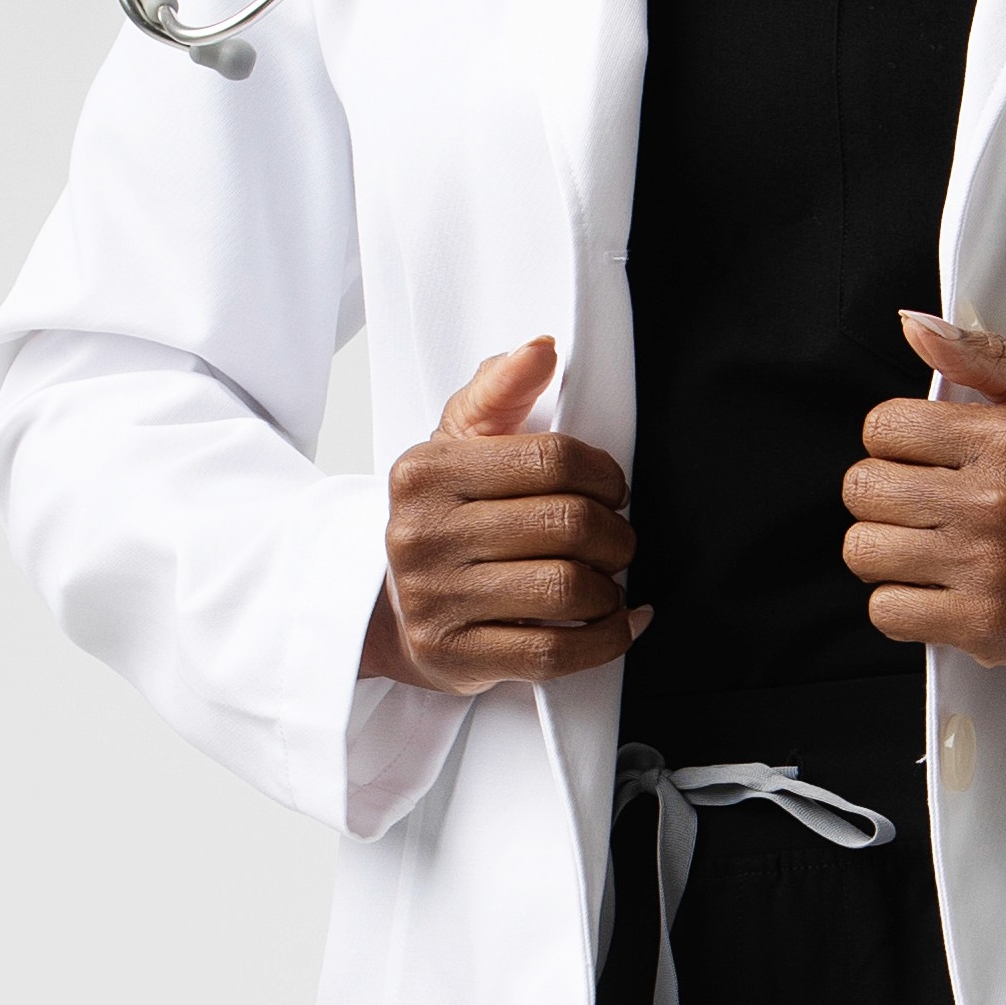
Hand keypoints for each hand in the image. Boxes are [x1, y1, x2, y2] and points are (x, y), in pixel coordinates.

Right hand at [367, 337, 644, 693]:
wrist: (388, 609)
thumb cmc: (442, 520)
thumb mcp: (458, 445)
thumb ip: (500, 390)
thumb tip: (542, 348)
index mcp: (426, 471)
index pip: (550, 459)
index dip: (603, 474)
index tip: (612, 490)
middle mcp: (423, 534)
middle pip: (567, 524)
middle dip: (615, 534)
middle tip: (616, 541)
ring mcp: (436, 600)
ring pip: (567, 589)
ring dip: (609, 589)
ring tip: (606, 583)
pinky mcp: (455, 656)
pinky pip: (555, 653)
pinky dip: (606, 640)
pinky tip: (618, 623)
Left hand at [844, 313, 1005, 677]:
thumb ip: (988, 358)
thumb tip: (914, 326)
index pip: (882, 427)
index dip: (896, 441)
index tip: (925, 456)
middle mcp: (994, 501)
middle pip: (862, 489)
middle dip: (887, 494)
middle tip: (928, 504)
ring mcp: (986, 567)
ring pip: (863, 550)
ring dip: (888, 550)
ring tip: (933, 547)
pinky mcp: (981, 626)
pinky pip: (886, 611)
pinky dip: (904, 604)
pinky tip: (941, 590)